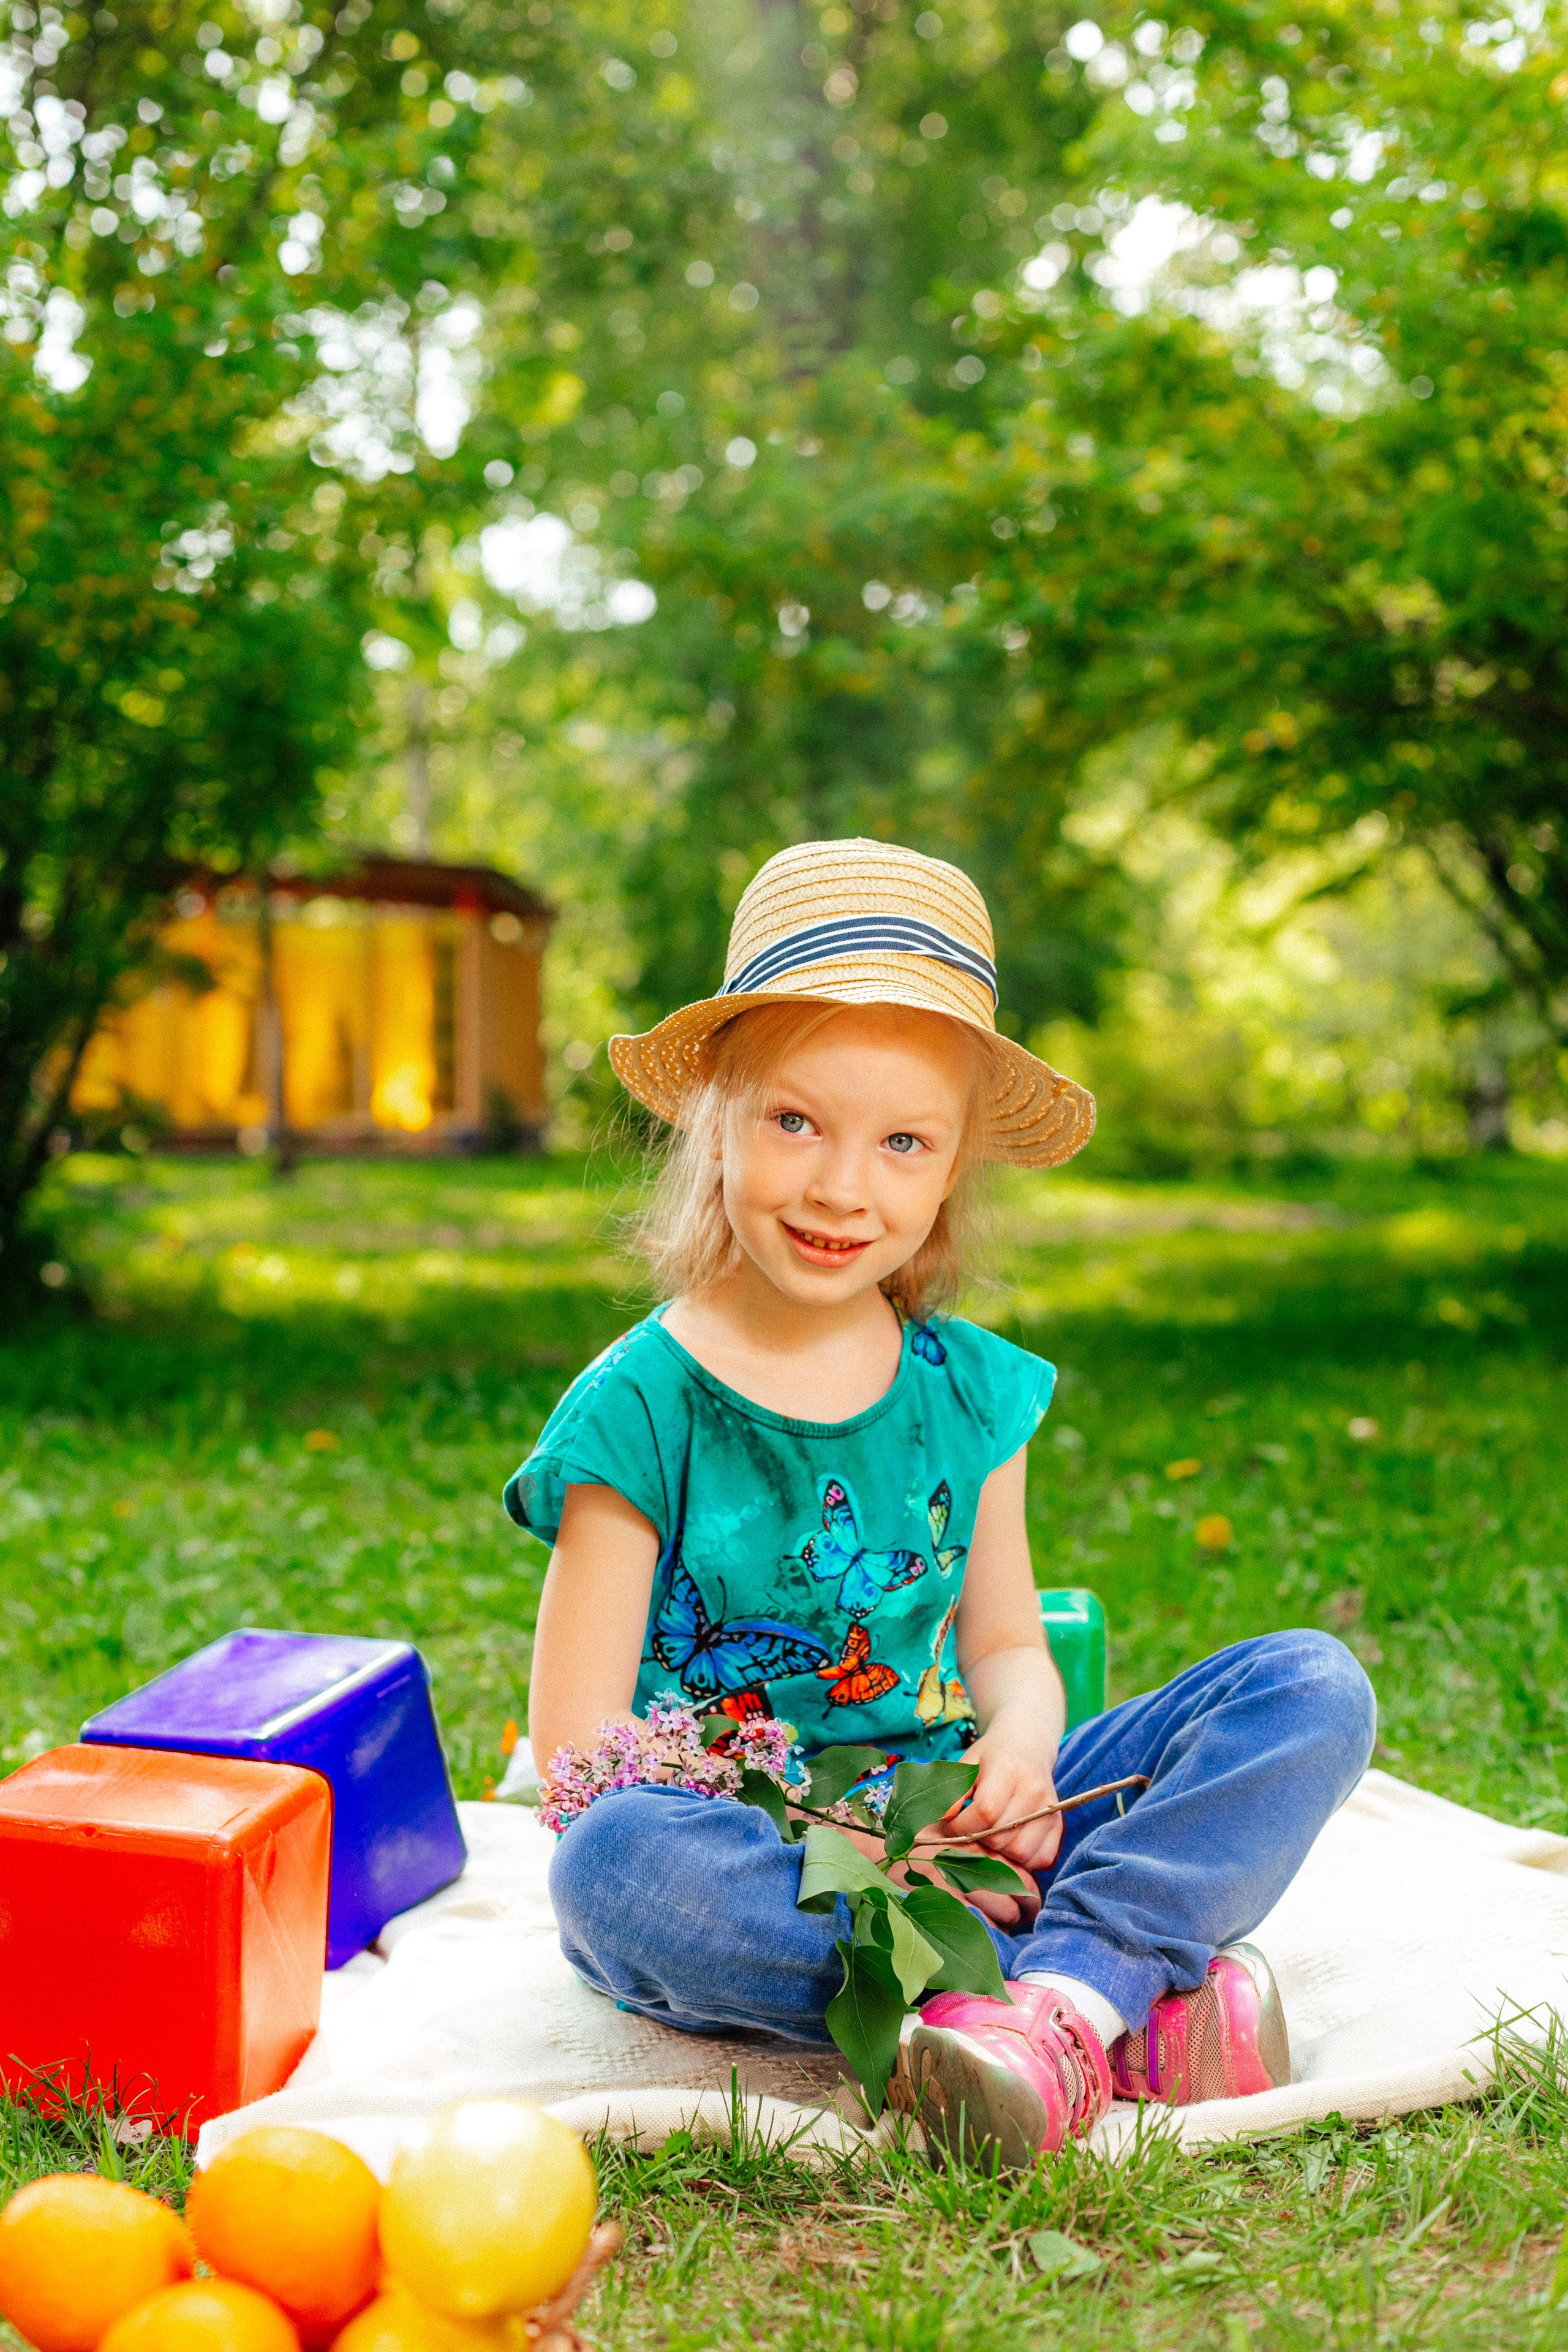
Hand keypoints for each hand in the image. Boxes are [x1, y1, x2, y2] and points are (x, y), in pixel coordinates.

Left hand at [928, 1712, 1065, 1876]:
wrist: (1026, 1745)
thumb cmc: (991, 1756)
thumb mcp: (967, 1764)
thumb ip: (953, 1793)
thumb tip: (943, 1822)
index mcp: (1008, 1770)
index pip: (985, 1812)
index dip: (962, 1826)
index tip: (952, 1826)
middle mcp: (1033, 1790)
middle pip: (1002, 1837)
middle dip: (979, 1841)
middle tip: (970, 1833)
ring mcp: (1049, 1809)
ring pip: (1022, 1852)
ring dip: (1001, 1854)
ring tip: (989, 1839)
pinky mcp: (1059, 1824)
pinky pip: (1043, 1858)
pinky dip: (1024, 1861)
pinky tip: (1009, 1845)